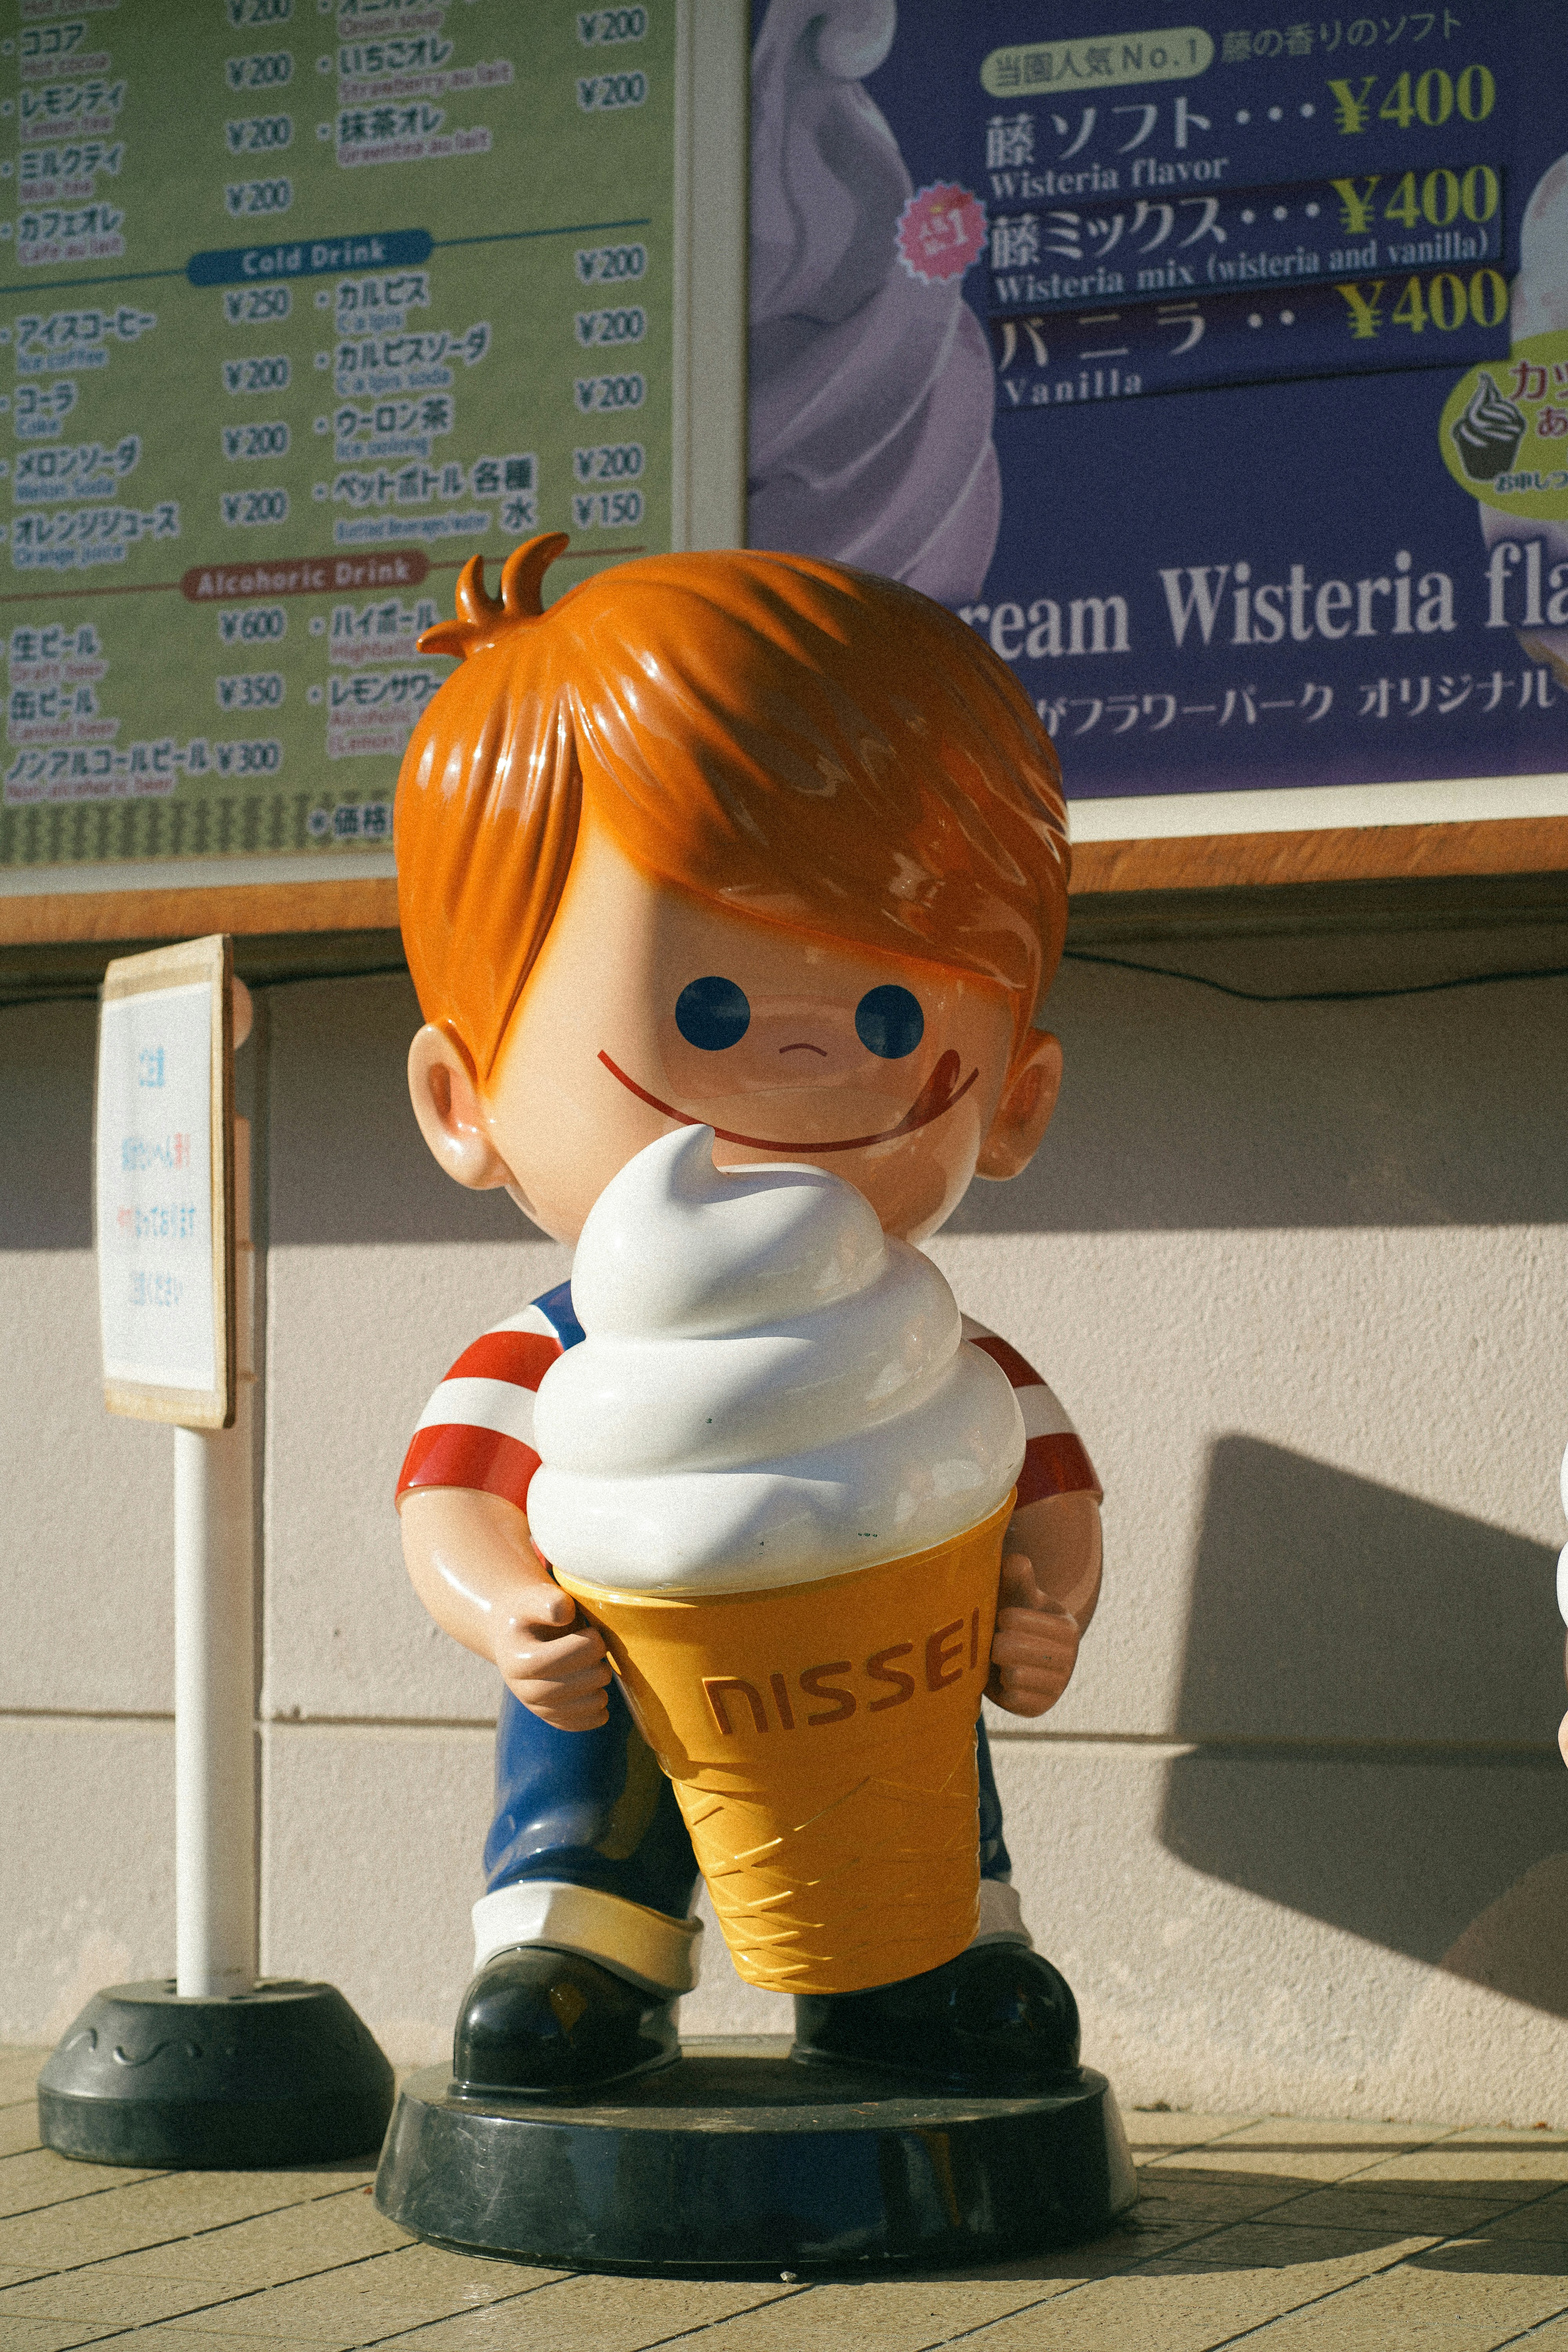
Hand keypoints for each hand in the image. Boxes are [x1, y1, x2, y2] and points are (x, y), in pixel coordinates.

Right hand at [493, 1566, 611, 1730]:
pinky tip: (600, 1697)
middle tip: (604, 1654)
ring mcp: (534, 1706)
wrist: (521, 1635)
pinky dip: (594, 1715)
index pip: (552, 1662)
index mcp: (515, 1658)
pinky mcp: (550, 1717)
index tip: (596, 1634)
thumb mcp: (535, 1598)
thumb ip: (549, 1601)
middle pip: (561, 1691)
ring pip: (572, 1710)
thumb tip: (565, 1612)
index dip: (583, 1648)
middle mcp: (520, 1688)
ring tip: (600, 1670)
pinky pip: (574, 1725)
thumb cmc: (533, 1613)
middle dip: (593, 1671)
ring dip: (597, 1692)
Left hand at [986, 1550, 1080, 1718]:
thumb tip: (1015, 1561)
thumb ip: (1018, 1578)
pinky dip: (1001, 1689)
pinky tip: (1003, 1679)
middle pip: (1010, 1648)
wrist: (1016, 1656)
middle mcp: (1068, 1659)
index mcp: (1066, 1627)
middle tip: (996, 1640)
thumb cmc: (1014, 1616)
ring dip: (997, 1666)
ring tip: (1000, 1660)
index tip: (1003, 1617)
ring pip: (1013, 1674)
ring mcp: (1056, 1686)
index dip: (1001, 1617)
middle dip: (995, 1642)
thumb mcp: (1017, 1595)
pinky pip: (1012, 1699)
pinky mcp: (1039, 1708)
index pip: (1015, 1619)